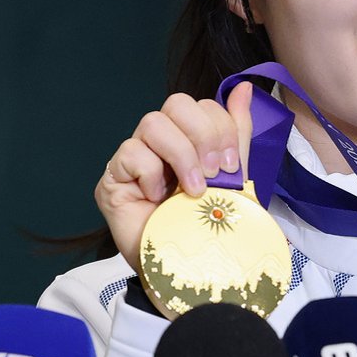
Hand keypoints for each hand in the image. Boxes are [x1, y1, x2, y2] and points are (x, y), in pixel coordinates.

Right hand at [96, 82, 254, 269]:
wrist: (188, 267)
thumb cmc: (208, 225)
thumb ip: (238, 133)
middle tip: (213, 173)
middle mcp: (161, 143)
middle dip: (203, 135)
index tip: (232, 165)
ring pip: (153, 123)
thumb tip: (243, 88)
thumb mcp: (234, 177)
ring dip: (181, 156)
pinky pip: (130, 153)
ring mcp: (135, 157)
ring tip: (192, 190)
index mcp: (190, 138)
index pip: (202, 105)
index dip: (221, 128)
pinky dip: (151, 174)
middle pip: (177, 103)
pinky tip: (159, 199)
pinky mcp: (113, 178)